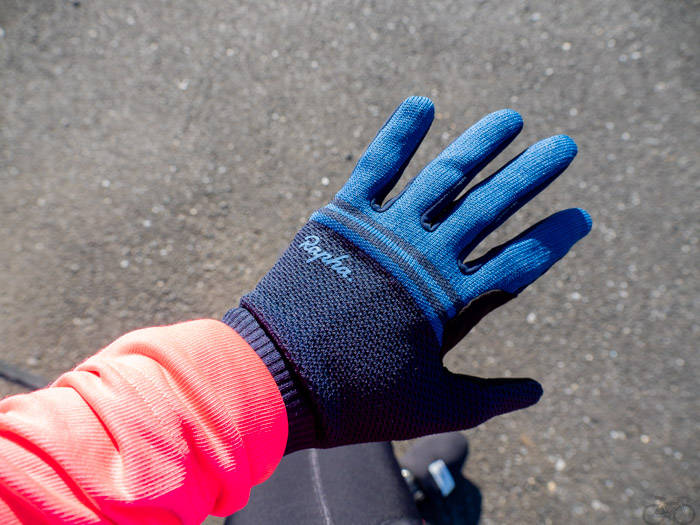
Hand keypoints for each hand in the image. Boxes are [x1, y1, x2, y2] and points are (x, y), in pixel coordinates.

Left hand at [225, 96, 590, 450]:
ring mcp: (385, 232)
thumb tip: (536, 392)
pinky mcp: (343, 217)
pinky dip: (400, 134)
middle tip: (564, 147)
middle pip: (492, 205)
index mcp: (451, 301)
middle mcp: (425, 256)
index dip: (553, 238)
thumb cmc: (357, 398)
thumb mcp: (431, 405)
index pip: (519, 261)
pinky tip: (423, 105)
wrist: (279, 378)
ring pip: (445, 176)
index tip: (581, 217)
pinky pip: (377, 166)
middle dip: (531, 175)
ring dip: (481, 144)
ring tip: (512, 119)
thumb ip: (488, 397)